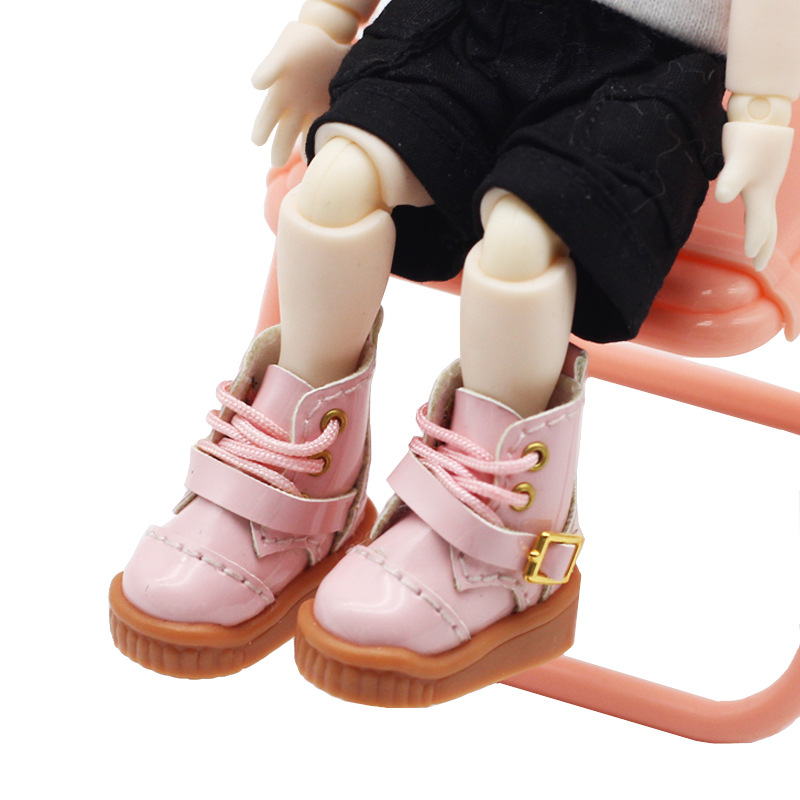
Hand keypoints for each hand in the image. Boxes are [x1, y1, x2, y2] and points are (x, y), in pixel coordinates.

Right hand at [251, 22, 349, 165]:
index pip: (267, 116)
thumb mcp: (285, 50)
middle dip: (280, 147)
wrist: (329, 37)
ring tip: (308, 163)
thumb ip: (272, 66)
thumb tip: (256, 84)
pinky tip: (329, 151)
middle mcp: (295, 107)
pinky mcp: (333, 109)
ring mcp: (314, 110)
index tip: (256, 141)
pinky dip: (328, 138)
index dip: (262, 128)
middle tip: (276, 162)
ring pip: (308, 134)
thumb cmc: (300, 42)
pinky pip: (330, 127)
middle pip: (286, 132)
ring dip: (307, 148)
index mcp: (280, 95)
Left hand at [715, 121, 793, 270]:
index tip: (752, 257)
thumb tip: (723, 197)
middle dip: (764, 244)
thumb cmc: (748, 135)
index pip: (760, 224)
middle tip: (760, 264)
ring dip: (763, 230)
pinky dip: (760, 214)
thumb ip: (730, 179)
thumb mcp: (736, 159)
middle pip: (769, 223)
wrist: (763, 108)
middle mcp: (767, 189)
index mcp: (761, 192)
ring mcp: (767, 181)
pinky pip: (763, 201)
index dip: (756, 241)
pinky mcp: (763, 171)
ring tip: (757, 245)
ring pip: (767, 212)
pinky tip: (753, 208)